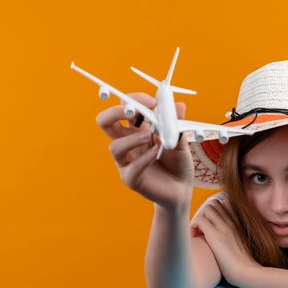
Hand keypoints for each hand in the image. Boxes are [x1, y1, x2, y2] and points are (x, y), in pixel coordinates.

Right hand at [96, 93, 193, 208]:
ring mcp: (127, 161)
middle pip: (105, 122)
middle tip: (133, 111)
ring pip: (114, 147)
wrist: (182, 188)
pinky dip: (145, 158)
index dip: (135, 100)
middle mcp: (127, 143)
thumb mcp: (181, 139)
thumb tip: (179, 105)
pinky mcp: (131, 178)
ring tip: (150, 137)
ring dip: (132, 139)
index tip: (153, 101)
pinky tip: (157, 154)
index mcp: (137, 129)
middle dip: (115, 112)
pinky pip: (131, 168)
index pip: (125, 108)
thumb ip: (177, 123)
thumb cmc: (178, 161)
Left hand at [190, 198, 259, 284]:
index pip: (226, 202)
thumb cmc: (243, 265)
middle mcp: (231, 222)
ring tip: (199, 233)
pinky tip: (196, 239)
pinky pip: (199, 220)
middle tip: (202, 228)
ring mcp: (223, 227)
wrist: (246, 272)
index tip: (212, 224)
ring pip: (206, 208)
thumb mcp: (242, 245)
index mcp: (238, 224)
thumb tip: (225, 241)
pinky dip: (193, 227)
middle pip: (215, 203)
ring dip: (199, 218)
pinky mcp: (215, 235)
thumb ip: (235, 237)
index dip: (216, 210)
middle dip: (205, 213)